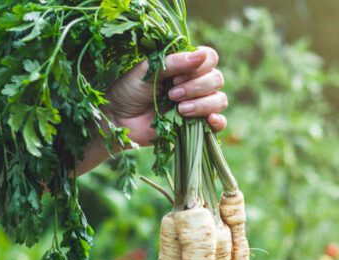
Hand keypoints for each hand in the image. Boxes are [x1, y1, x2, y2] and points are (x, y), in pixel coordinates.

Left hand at [105, 46, 227, 145]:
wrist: (118, 120)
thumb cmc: (129, 91)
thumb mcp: (148, 71)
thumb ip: (174, 62)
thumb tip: (202, 55)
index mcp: (184, 66)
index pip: (209, 58)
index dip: (200, 67)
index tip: (176, 77)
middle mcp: (194, 83)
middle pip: (216, 79)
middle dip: (197, 87)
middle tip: (172, 94)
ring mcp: (197, 105)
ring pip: (219, 99)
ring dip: (202, 104)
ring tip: (180, 109)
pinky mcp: (196, 126)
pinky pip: (220, 123)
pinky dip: (219, 121)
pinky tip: (208, 121)